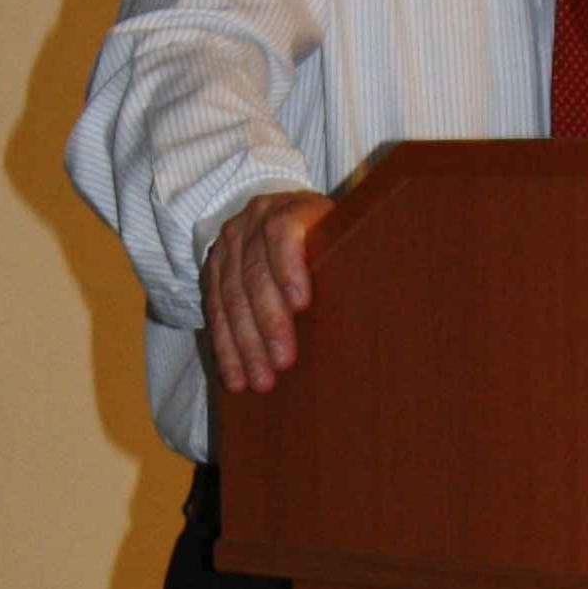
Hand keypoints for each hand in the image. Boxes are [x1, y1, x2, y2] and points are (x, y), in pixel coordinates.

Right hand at [202, 191, 333, 393]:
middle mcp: (252, 223)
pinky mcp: (213, 271)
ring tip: (261, 381)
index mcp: (289, 208)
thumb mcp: (340, 237)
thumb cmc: (326, 240)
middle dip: (268, 323)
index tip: (301, 304)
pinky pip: (215, 313)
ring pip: (230, 298)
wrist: (280, 216)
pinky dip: (225, 348)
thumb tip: (374, 303)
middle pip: (254, 273)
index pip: (282, 232)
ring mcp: (229, 246)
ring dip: (245, 345)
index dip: (289, 266)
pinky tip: (235, 377)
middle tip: (283, 362)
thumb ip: (345, 259)